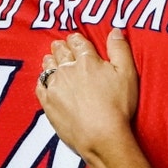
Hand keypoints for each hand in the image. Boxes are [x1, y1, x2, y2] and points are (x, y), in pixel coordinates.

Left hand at [35, 29, 137, 163]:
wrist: (101, 137)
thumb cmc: (118, 106)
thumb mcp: (127, 74)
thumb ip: (120, 49)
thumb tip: (115, 31)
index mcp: (87, 60)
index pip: (77, 42)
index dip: (76, 39)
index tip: (74, 39)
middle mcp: (67, 70)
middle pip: (60, 52)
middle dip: (60, 47)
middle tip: (59, 45)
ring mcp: (55, 87)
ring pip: (48, 67)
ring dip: (50, 60)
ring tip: (50, 58)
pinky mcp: (48, 103)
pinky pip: (40, 86)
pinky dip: (42, 80)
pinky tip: (44, 80)